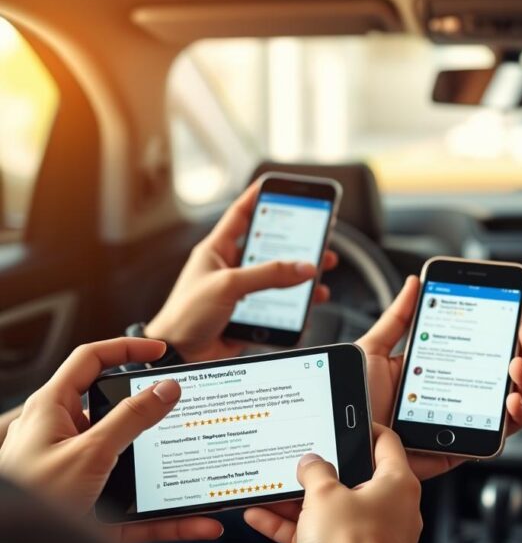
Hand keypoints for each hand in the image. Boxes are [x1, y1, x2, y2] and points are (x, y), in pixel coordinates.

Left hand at [0, 338, 222, 542]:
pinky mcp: (95, 509)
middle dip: (155, 415)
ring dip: (168, 473)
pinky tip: (197, 522)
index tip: (160, 350)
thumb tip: (165, 388)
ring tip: (199, 471)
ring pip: (134, 465)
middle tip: (185, 411)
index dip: (126, 348)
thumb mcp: (89, 452)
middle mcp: (64, 437)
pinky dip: (170, 517)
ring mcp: (80, 473)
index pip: (90, 360)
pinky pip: (141, 510)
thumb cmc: (30, 498)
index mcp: (53, 409)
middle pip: (119, 413)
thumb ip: (131, 418)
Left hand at [146, 183, 338, 362]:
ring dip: (300, 274)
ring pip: (277, 277)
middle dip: (295, 241)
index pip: (241, 214)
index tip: (278, 184)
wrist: (177, 357)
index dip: (259, 196)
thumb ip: (268, 274)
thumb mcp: (228, 285)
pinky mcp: (247, 316)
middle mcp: (229, 268)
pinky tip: (309, 302)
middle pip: (268, 247)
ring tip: (322, 268)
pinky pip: (278, 306)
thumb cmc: (185, 316)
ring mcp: (239, 293)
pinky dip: (296, 304)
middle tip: (318, 234)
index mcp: (216, 250)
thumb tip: (304, 266)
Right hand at [244, 425, 421, 542]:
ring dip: (299, 501)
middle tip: (300, 460)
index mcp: (397, 482)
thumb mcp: (324, 495)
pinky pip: (320, 534)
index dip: (365, 428)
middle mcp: (391, 507)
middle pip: (352, 478)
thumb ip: (315, 471)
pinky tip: (263, 517)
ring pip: (332, 509)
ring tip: (272, 488)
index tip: (348, 421)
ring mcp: (372, 534)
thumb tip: (311, 463)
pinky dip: (293, 526)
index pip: (385, 442)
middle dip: (320, 472)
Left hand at [356, 275, 521, 478]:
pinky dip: (512, 420)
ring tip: (516, 367)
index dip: (507, 328)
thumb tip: (415, 283)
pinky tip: (511, 403)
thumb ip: (397, 318)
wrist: (343, 443)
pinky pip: (497, 438)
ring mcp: (462, 419)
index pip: (484, 345)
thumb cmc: (352, 402)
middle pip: (506, 371)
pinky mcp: (461, 447)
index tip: (519, 311)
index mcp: (438, 367)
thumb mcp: (373, 351)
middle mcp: (456, 393)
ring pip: (511, 402)